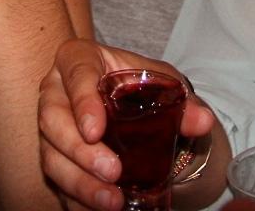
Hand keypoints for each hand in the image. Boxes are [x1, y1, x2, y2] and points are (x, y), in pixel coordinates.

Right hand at [38, 38, 216, 210]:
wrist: (127, 102)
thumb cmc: (137, 84)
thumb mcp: (161, 84)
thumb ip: (182, 102)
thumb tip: (203, 121)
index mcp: (79, 59)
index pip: (76, 72)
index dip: (82, 102)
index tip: (96, 131)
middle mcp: (56, 91)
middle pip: (52, 119)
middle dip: (80, 151)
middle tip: (112, 171)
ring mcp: (51, 127)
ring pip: (52, 156)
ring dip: (79, 182)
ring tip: (111, 200)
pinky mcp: (53, 156)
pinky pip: (57, 181)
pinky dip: (78, 198)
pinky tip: (100, 208)